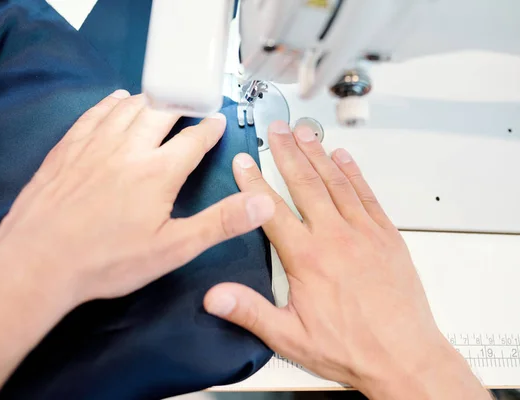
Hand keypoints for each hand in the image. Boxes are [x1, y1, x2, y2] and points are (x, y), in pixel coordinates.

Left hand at [0, 90, 274, 302]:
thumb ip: (220, 223)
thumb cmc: (108, 260)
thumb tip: (262, 203)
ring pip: (128, 107)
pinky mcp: (68, 147)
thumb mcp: (173, 249)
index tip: (217, 119)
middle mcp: (129, 148)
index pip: (193, 140)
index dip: (209, 128)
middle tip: (191, 102)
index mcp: (158, 172)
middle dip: (181, 105)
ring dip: (149, 100)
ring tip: (161, 99)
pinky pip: (95, 112)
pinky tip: (116, 100)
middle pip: (161, 112)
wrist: (39, 260)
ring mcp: (95, 144)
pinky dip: (111, 103)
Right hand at [204, 121, 487, 398]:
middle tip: (277, 130)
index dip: (253, 183)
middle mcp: (336, 238)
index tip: (242, 162)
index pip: (271, 210)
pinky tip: (344, 158)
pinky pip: (366, 195)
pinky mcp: (387, 236)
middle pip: (305, 184)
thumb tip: (215, 296)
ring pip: (336, 182)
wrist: (404, 358)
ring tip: (305, 133)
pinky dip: (353, 173)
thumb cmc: (352, 348)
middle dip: (287, 153)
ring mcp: (364, 233)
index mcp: (308, 259)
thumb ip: (249, 311)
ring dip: (318, 154)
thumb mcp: (290, 337)